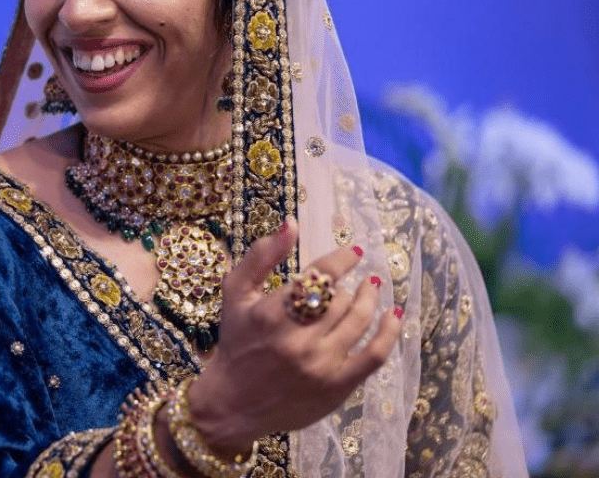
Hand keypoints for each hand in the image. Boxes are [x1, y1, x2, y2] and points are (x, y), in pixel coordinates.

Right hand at [188, 219, 400, 454]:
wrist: (232, 403)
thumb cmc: (235, 342)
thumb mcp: (236, 295)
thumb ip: (260, 256)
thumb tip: (292, 223)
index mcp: (271, 315)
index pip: (318, 277)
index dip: (342, 260)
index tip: (354, 252)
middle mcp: (297, 340)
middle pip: (339, 299)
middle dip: (352, 284)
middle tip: (360, 277)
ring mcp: (320, 365)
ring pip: (358, 322)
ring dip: (370, 300)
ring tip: (373, 288)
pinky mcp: (336, 387)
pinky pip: (373, 355)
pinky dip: (389, 333)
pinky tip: (393, 316)